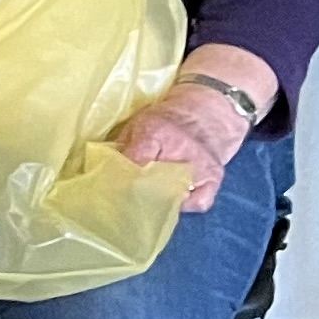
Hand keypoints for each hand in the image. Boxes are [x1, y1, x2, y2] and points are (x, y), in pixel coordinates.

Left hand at [120, 86, 250, 211]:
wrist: (207, 113)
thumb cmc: (166, 119)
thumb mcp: (138, 123)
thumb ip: (123, 145)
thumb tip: (103, 167)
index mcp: (156, 133)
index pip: (134, 160)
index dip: (119, 175)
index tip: (108, 185)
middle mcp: (181, 151)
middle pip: (154, 182)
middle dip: (137, 191)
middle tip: (125, 197)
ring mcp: (201, 167)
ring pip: (176, 195)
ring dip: (159, 200)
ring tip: (147, 200)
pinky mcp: (215, 178)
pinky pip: (199, 202)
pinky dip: (186, 205)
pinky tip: (174, 199)